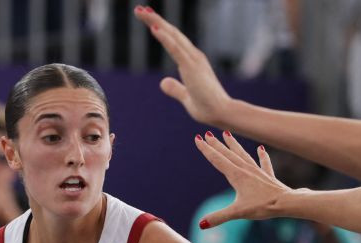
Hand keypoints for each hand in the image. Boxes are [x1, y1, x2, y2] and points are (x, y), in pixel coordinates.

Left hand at [135, 5, 234, 126]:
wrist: (221, 113)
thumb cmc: (207, 106)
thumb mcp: (186, 97)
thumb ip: (175, 89)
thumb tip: (163, 83)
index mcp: (192, 61)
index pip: (173, 40)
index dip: (160, 28)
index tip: (147, 19)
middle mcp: (193, 56)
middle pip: (171, 32)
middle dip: (154, 19)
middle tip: (138, 9)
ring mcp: (193, 60)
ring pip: (172, 36)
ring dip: (156, 22)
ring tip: (141, 11)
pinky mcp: (191, 67)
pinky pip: (175, 49)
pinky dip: (165, 38)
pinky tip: (154, 28)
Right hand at [193, 131, 291, 228]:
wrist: (286, 203)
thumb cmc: (263, 206)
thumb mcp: (238, 213)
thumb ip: (219, 217)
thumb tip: (201, 224)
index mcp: (236, 176)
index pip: (217, 160)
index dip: (206, 149)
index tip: (197, 138)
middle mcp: (246, 170)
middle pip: (228, 154)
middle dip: (216, 144)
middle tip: (206, 134)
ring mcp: (257, 172)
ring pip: (243, 154)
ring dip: (234, 144)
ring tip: (227, 133)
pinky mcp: (268, 177)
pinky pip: (264, 163)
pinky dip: (262, 155)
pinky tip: (261, 148)